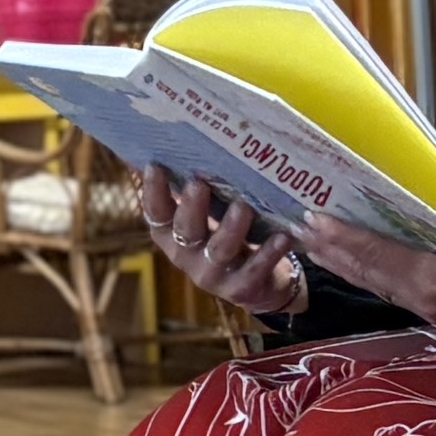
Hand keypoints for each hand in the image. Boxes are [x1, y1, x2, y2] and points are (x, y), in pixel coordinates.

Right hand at [138, 172, 312, 320]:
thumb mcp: (210, 218)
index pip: (156, 214)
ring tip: (243, 207)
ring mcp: (212, 275)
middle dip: (191, 207)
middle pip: (186, 231)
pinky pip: (254, 269)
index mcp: (172, 236)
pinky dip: (269, 252)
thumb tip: (185, 146)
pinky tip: (282, 236)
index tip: (155, 166)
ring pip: (219, 250)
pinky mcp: (241, 289)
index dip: (153, 192)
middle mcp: (186, 256)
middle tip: (199, 183)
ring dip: (231, 228)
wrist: (260, 285)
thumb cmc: (230, 238)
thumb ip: (198, 194)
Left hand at [297, 211, 435, 331]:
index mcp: (435, 279)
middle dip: (330, 249)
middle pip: (366, 272)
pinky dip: (365, 274)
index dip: (343, 238)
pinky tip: (349, 263)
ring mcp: (427, 310)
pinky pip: (389, 291)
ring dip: (341, 263)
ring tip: (311, 242)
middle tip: (297, 225)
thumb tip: (404, 203)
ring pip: (374, 284)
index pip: (377, 255)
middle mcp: (424, 300)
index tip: (314, 219)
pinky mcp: (433, 314)